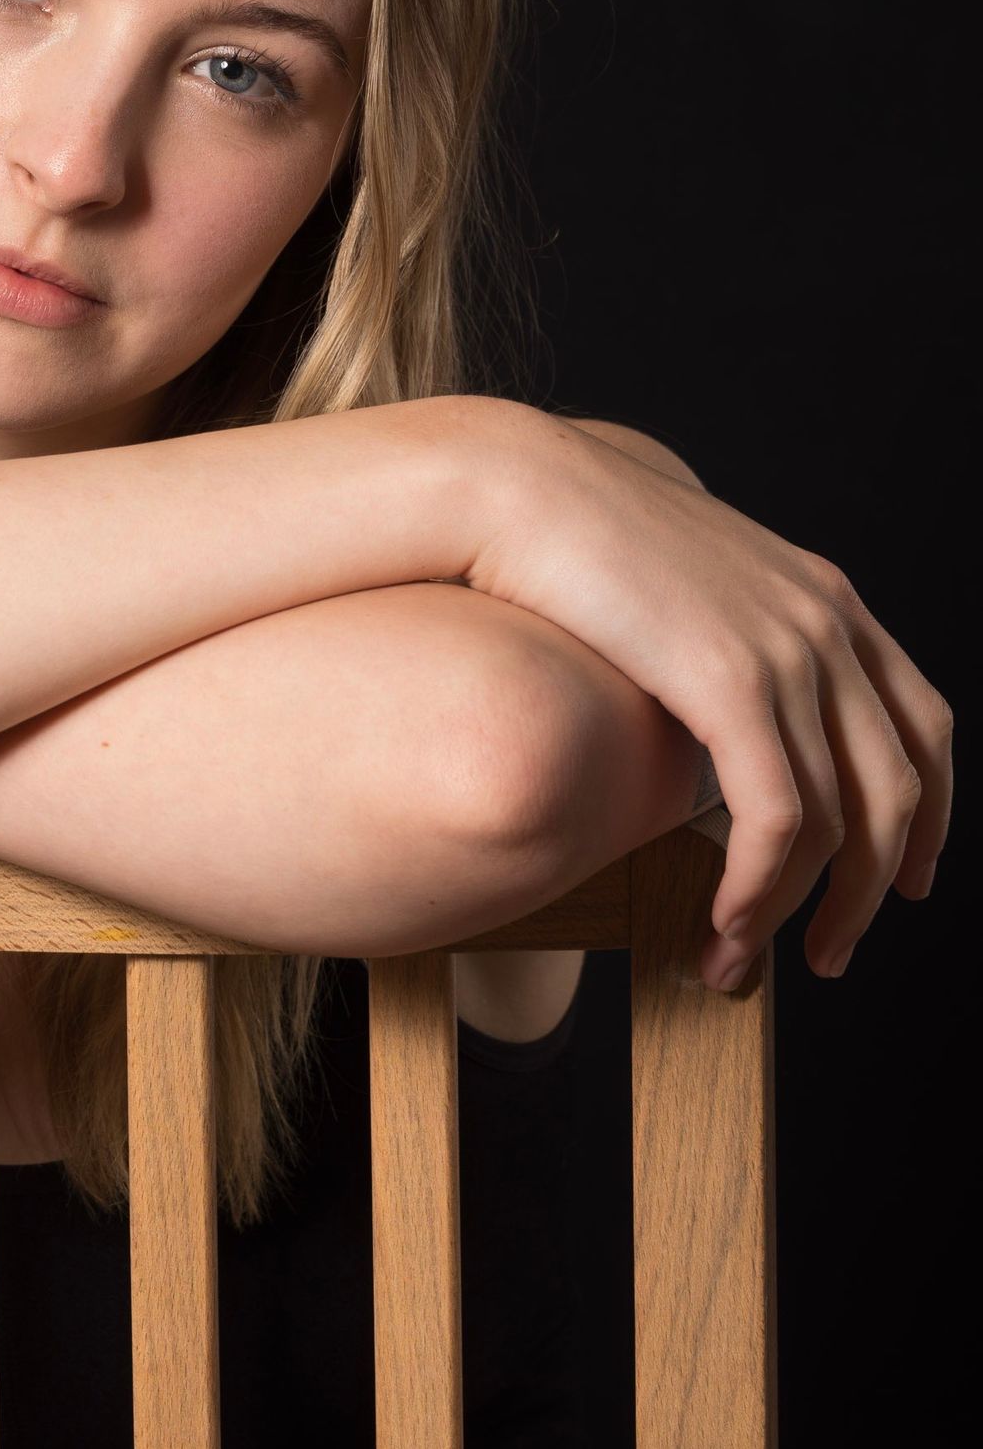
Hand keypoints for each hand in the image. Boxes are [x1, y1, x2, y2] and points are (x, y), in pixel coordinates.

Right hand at [460, 401, 952, 990]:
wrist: (520, 487)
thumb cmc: (571, 536)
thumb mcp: (680, 583)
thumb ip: (723, 637)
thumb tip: (709, 708)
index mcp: (824, 597)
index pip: (923, 725)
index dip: (928, 815)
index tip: (906, 878)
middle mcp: (824, 622)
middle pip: (896, 789)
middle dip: (872, 889)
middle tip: (831, 952)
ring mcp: (785, 650)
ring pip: (837, 820)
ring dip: (795, 911)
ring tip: (738, 962)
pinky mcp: (730, 681)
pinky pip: (778, 818)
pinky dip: (759, 888)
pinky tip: (723, 921)